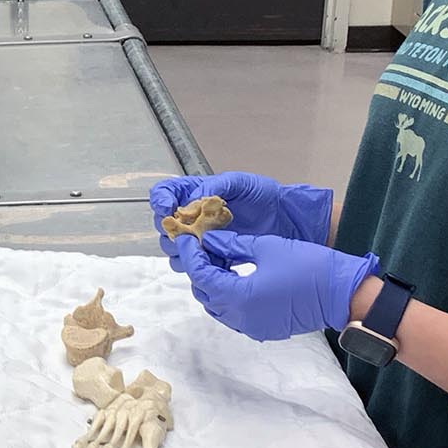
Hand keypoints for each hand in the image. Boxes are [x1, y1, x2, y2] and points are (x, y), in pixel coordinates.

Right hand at [151, 173, 333, 248]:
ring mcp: (202, 238)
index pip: (165, 193)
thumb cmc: (265, 196)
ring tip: (201, 247)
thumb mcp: (240, 183)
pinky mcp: (213, 256)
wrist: (285, 219)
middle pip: (165, 226)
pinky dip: (201, 264)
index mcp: (196, 193)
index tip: (166, 208)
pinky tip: (216, 258)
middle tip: (184, 232)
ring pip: (175, 249)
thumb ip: (215, 186)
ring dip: (182, 250)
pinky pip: (197, 265)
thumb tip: (193, 198)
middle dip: (170, 230)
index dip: (161, 200)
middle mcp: (194, 217)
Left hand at [169, 230, 378, 340]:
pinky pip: (233, 315)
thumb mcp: (267, 247)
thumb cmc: (308, 266)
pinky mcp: (262, 330)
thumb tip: (209, 240)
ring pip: (217, 307)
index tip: (188, 239)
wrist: (341, 293)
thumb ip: (233, 245)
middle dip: (199, 270)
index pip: (200, 275)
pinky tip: (234, 278)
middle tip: (203, 247)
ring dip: (212, 285)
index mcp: (239, 296)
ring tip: (218, 260)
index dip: (191, 255)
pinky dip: (227, 297)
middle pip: (204, 293)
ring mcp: (251, 326)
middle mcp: (241, 317)